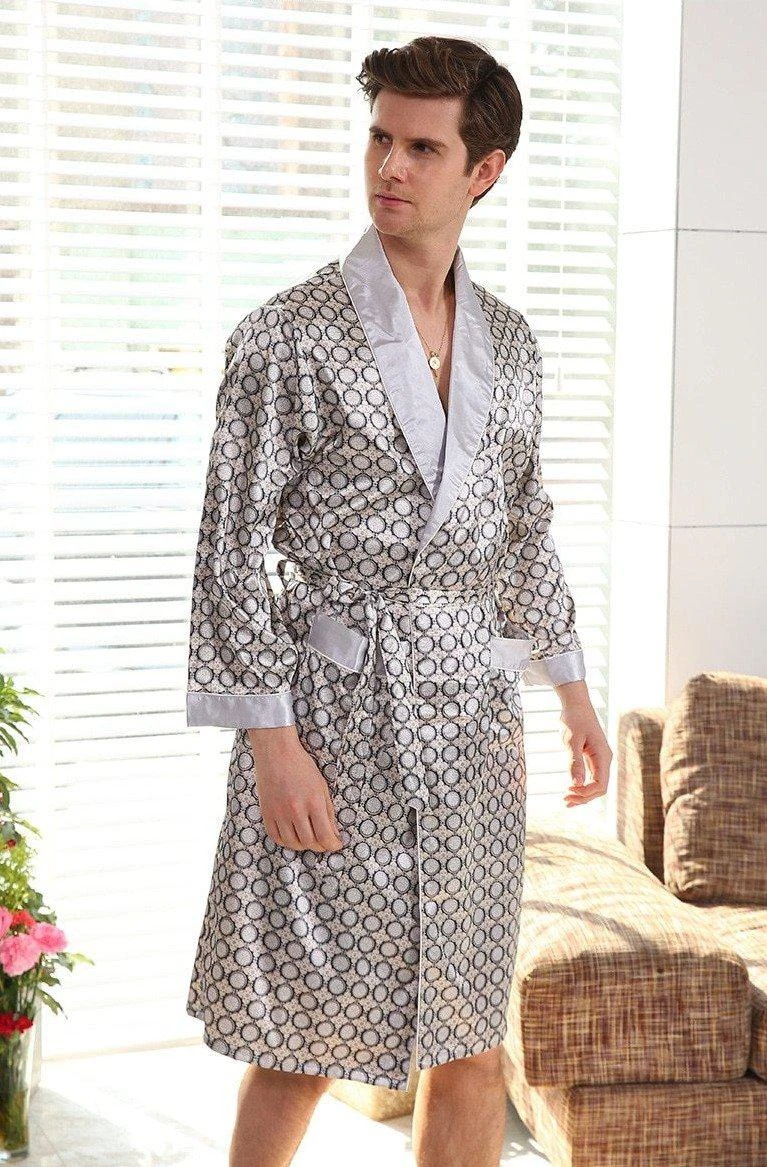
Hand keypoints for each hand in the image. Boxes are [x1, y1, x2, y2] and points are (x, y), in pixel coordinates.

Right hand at [247, 726, 342, 853]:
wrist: (276, 752)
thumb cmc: (302, 766)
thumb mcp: (322, 786)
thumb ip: (328, 811)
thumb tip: (333, 834)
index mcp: (313, 802)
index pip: (325, 835)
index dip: (333, 845)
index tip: (336, 844)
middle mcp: (296, 810)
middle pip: (309, 842)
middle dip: (319, 846)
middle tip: (324, 841)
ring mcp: (279, 813)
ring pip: (292, 843)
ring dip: (303, 845)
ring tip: (309, 838)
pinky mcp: (266, 813)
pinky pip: (276, 837)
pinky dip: (286, 841)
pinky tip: (292, 836)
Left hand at [553, 681, 611, 805]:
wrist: (577, 704)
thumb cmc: (574, 720)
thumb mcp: (572, 741)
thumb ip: (575, 762)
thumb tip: (576, 785)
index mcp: (603, 756)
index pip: (600, 785)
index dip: (585, 793)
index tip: (568, 790)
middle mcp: (604, 760)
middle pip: (599, 788)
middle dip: (583, 797)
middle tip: (564, 800)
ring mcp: (600, 760)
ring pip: (595, 785)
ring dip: (582, 795)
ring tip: (565, 801)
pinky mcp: (593, 758)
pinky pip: (590, 777)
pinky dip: (581, 786)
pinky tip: (569, 791)